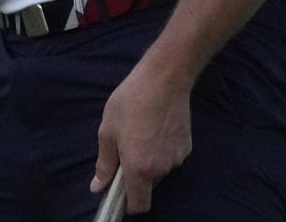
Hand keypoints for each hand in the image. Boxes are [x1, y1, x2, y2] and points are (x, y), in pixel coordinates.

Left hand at [92, 61, 192, 213]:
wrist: (163, 80)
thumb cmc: (129, 103)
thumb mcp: (108, 132)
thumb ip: (105, 164)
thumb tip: (98, 187)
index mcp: (140, 169)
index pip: (139, 205)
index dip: (128, 203)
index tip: (119, 191)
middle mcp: (162, 169)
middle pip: (149, 186)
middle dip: (137, 176)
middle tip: (126, 149)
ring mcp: (177, 159)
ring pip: (160, 171)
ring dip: (149, 161)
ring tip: (140, 133)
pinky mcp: (187, 147)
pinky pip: (170, 157)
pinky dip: (161, 150)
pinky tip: (155, 128)